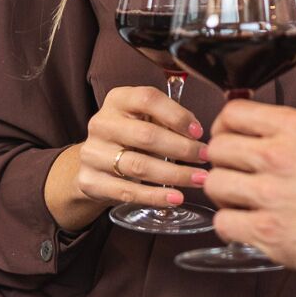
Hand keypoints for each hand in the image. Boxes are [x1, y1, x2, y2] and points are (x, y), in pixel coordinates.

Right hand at [43, 86, 209, 232]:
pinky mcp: (90, 181)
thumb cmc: (130, 137)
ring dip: (174, 174)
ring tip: (199, 179)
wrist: (94, 164)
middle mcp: (102, 123)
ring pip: (138, 165)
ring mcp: (93, 153)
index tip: (198, 132)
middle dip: (182, 148)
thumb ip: (167, 119)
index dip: (176, 115)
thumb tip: (197, 132)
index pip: (148, 99)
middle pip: (146, 135)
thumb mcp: (144, 119)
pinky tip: (176, 198)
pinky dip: (155, 196)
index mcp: (118, 100)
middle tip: (204, 157)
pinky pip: (127, 191)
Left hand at [202, 100, 295, 276]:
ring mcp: (269, 195)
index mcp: (295, 128)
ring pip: (214, 184)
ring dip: (224, 192)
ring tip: (241, 198)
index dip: (224, 125)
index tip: (227, 135)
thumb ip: (286, 133)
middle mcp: (277, 156)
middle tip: (234, 170)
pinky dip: (231, 225)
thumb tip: (250, 129)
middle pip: (217, 147)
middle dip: (222, 160)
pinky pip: (223, 222)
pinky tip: (246, 223)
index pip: (233, 113)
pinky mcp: (265, 231)